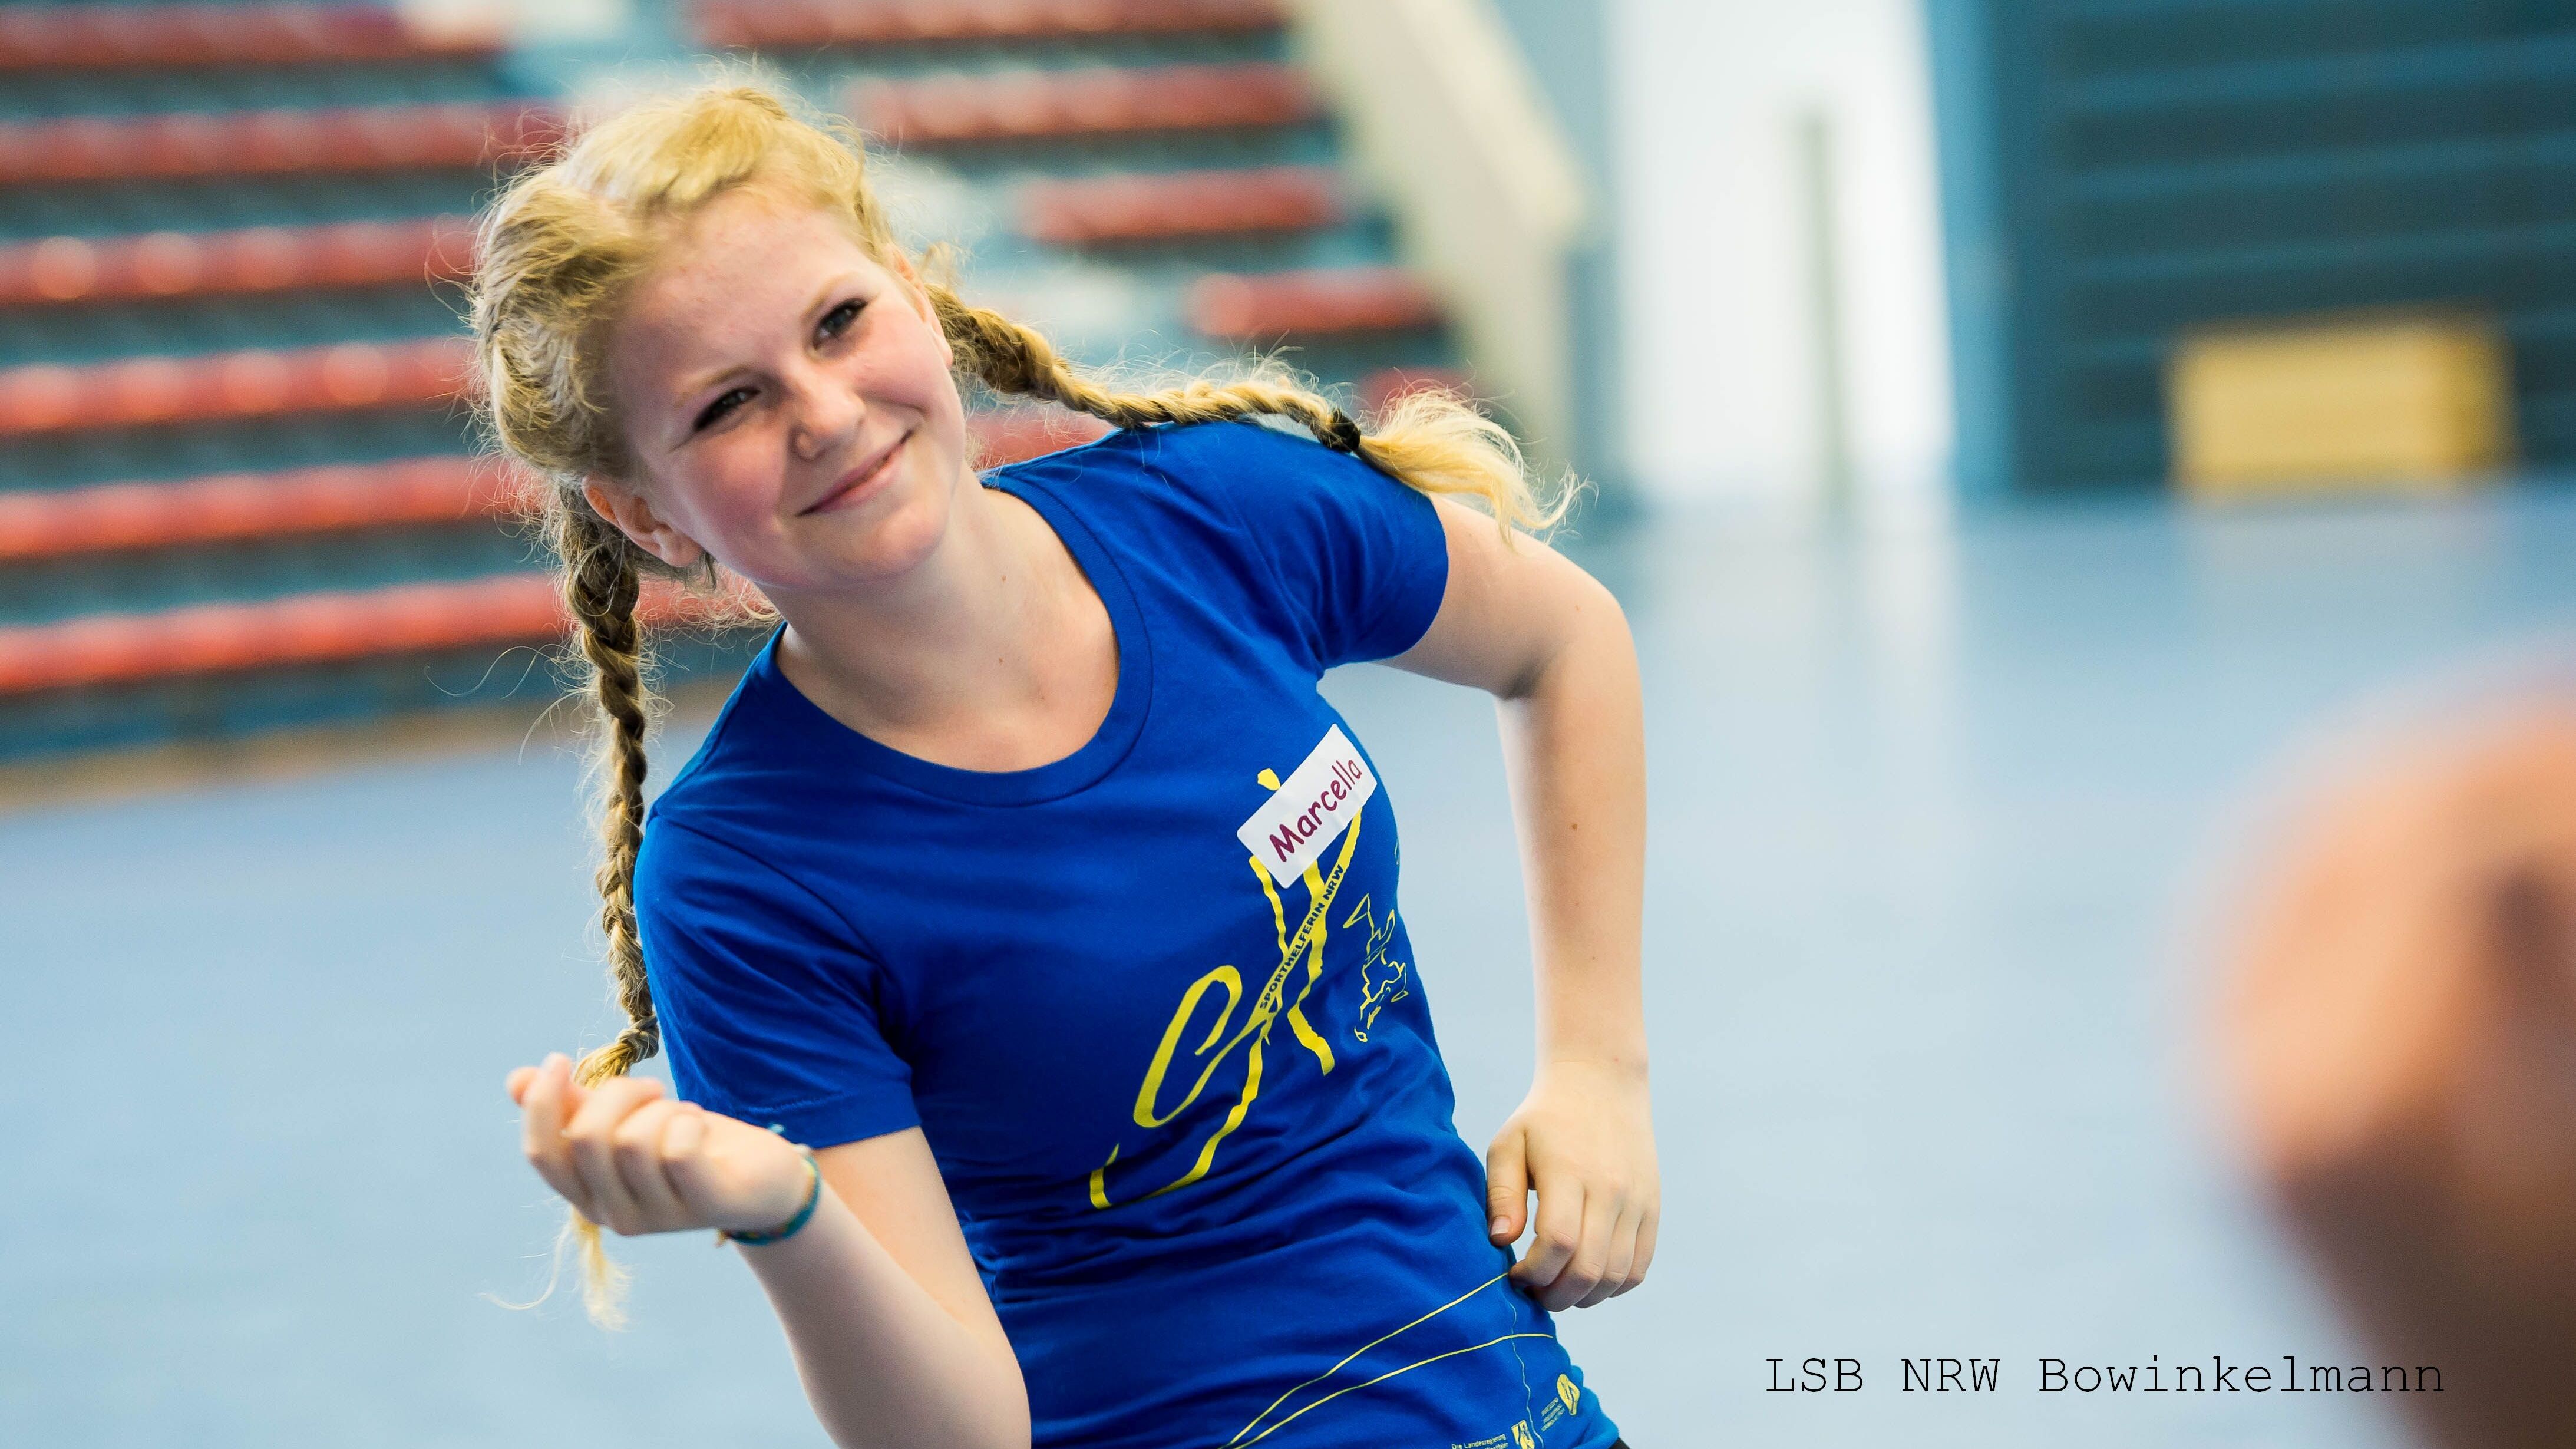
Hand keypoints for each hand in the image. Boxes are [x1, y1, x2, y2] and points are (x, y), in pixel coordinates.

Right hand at [507, 1053, 815, 1237]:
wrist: (763, 1180)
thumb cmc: (688, 1145)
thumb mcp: (628, 1120)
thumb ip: (575, 1105)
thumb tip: (517, 1080)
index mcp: (587, 1194)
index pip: (543, 1154)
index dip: (541, 1104)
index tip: (557, 1060)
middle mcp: (613, 1215)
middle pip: (586, 1138)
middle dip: (617, 1094)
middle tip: (653, 1090)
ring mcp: (658, 1217)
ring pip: (632, 1140)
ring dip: (661, 1108)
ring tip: (682, 1113)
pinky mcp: (704, 1206)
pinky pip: (678, 1150)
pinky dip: (689, 1121)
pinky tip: (701, 1127)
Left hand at [1485, 1059, 1658, 1310]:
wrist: (1601, 1084)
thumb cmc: (1544, 1119)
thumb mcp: (1509, 1144)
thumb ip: (1502, 1194)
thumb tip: (1501, 1241)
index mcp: (1569, 1172)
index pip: (1558, 1243)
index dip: (1534, 1273)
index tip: (1514, 1274)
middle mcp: (1611, 1189)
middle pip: (1589, 1269)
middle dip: (1554, 1295)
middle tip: (1532, 1292)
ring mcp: (1637, 1202)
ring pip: (1616, 1276)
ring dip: (1583, 1297)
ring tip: (1557, 1287)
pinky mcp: (1652, 1209)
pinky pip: (1639, 1268)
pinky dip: (1613, 1286)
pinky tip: (1587, 1278)